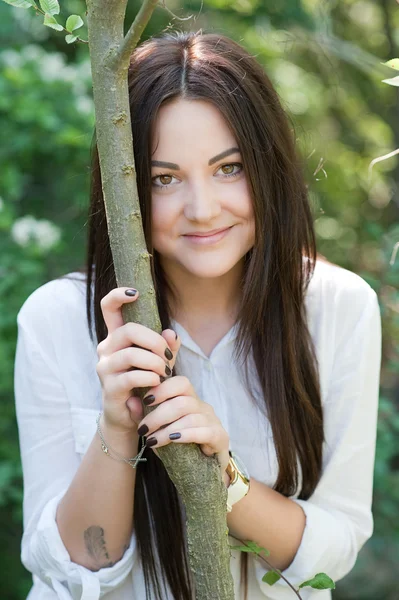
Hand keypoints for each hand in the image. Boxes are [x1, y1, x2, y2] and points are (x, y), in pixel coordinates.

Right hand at [96, 286, 179, 434]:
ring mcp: (105, 368)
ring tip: (164, 372)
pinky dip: (150, 378)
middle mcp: (106, 348)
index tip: (135, 293)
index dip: (118, 295)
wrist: (131, 417)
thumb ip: (166, 347)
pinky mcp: (109, 387)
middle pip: (128, 330)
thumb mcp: (160, 362)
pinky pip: (132, 376)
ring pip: (131, 354)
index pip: (108, 307)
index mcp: (117, 337)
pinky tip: (157, 383)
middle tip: (167, 356)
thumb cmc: (145, 384)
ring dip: (154, 362)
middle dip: (153, 341)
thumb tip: (172, 333)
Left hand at [137, 376, 230, 476]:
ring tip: (151, 441)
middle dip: (158, 415)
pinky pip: (203, 431)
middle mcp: (203, 407)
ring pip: (190, 416)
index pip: (181, 383)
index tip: (146, 400)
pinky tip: (172, 440)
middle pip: (182, 401)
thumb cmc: (178, 447)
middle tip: (142, 429)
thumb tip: (130, 401)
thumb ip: (144, 416)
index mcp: (190, 399)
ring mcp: (213, 421)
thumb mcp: (158, 430)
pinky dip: (185, 435)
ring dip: (166, 429)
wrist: (201, 473)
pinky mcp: (220, 437)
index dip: (163, 388)